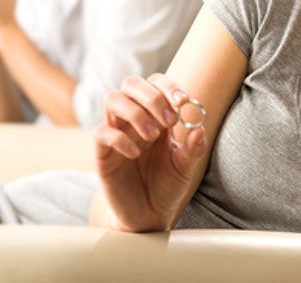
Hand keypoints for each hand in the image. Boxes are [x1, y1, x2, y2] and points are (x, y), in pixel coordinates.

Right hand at [93, 73, 207, 231]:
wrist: (149, 216)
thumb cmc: (167, 186)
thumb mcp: (185, 167)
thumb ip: (193, 149)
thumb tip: (199, 129)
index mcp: (156, 116)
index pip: (156, 83)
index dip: (168, 86)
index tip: (183, 101)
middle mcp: (134, 119)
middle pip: (131, 83)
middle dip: (151, 96)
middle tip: (169, 121)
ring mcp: (117, 133)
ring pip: (112, 99)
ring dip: (135, 112)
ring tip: (152, 136)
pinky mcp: (103, 153)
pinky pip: (101, 132)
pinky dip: (119, 138)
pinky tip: (135, 154)